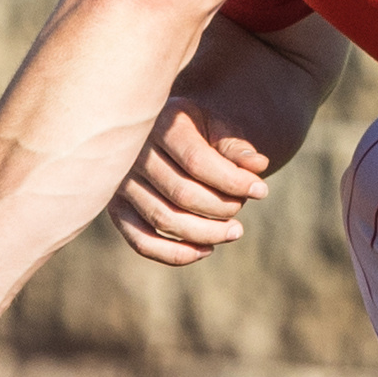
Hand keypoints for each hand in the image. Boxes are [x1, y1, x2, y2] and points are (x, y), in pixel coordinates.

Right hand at [111, 98, 272, 266]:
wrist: (165, 133)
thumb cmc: (198, 130)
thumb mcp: (218, 128)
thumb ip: (237, 147)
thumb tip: (258, 166)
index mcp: (159, 122)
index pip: (197, 162)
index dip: (233, 182)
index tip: (261, 190)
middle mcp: (132, 152)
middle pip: (182, 193)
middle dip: (221, 207)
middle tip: (243, 208)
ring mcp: (119, 182)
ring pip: (164, 219)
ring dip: (205, 233)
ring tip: (235, 231)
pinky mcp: (116, 208)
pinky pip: (142, 242)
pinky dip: (175, 254)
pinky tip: (206, 250)